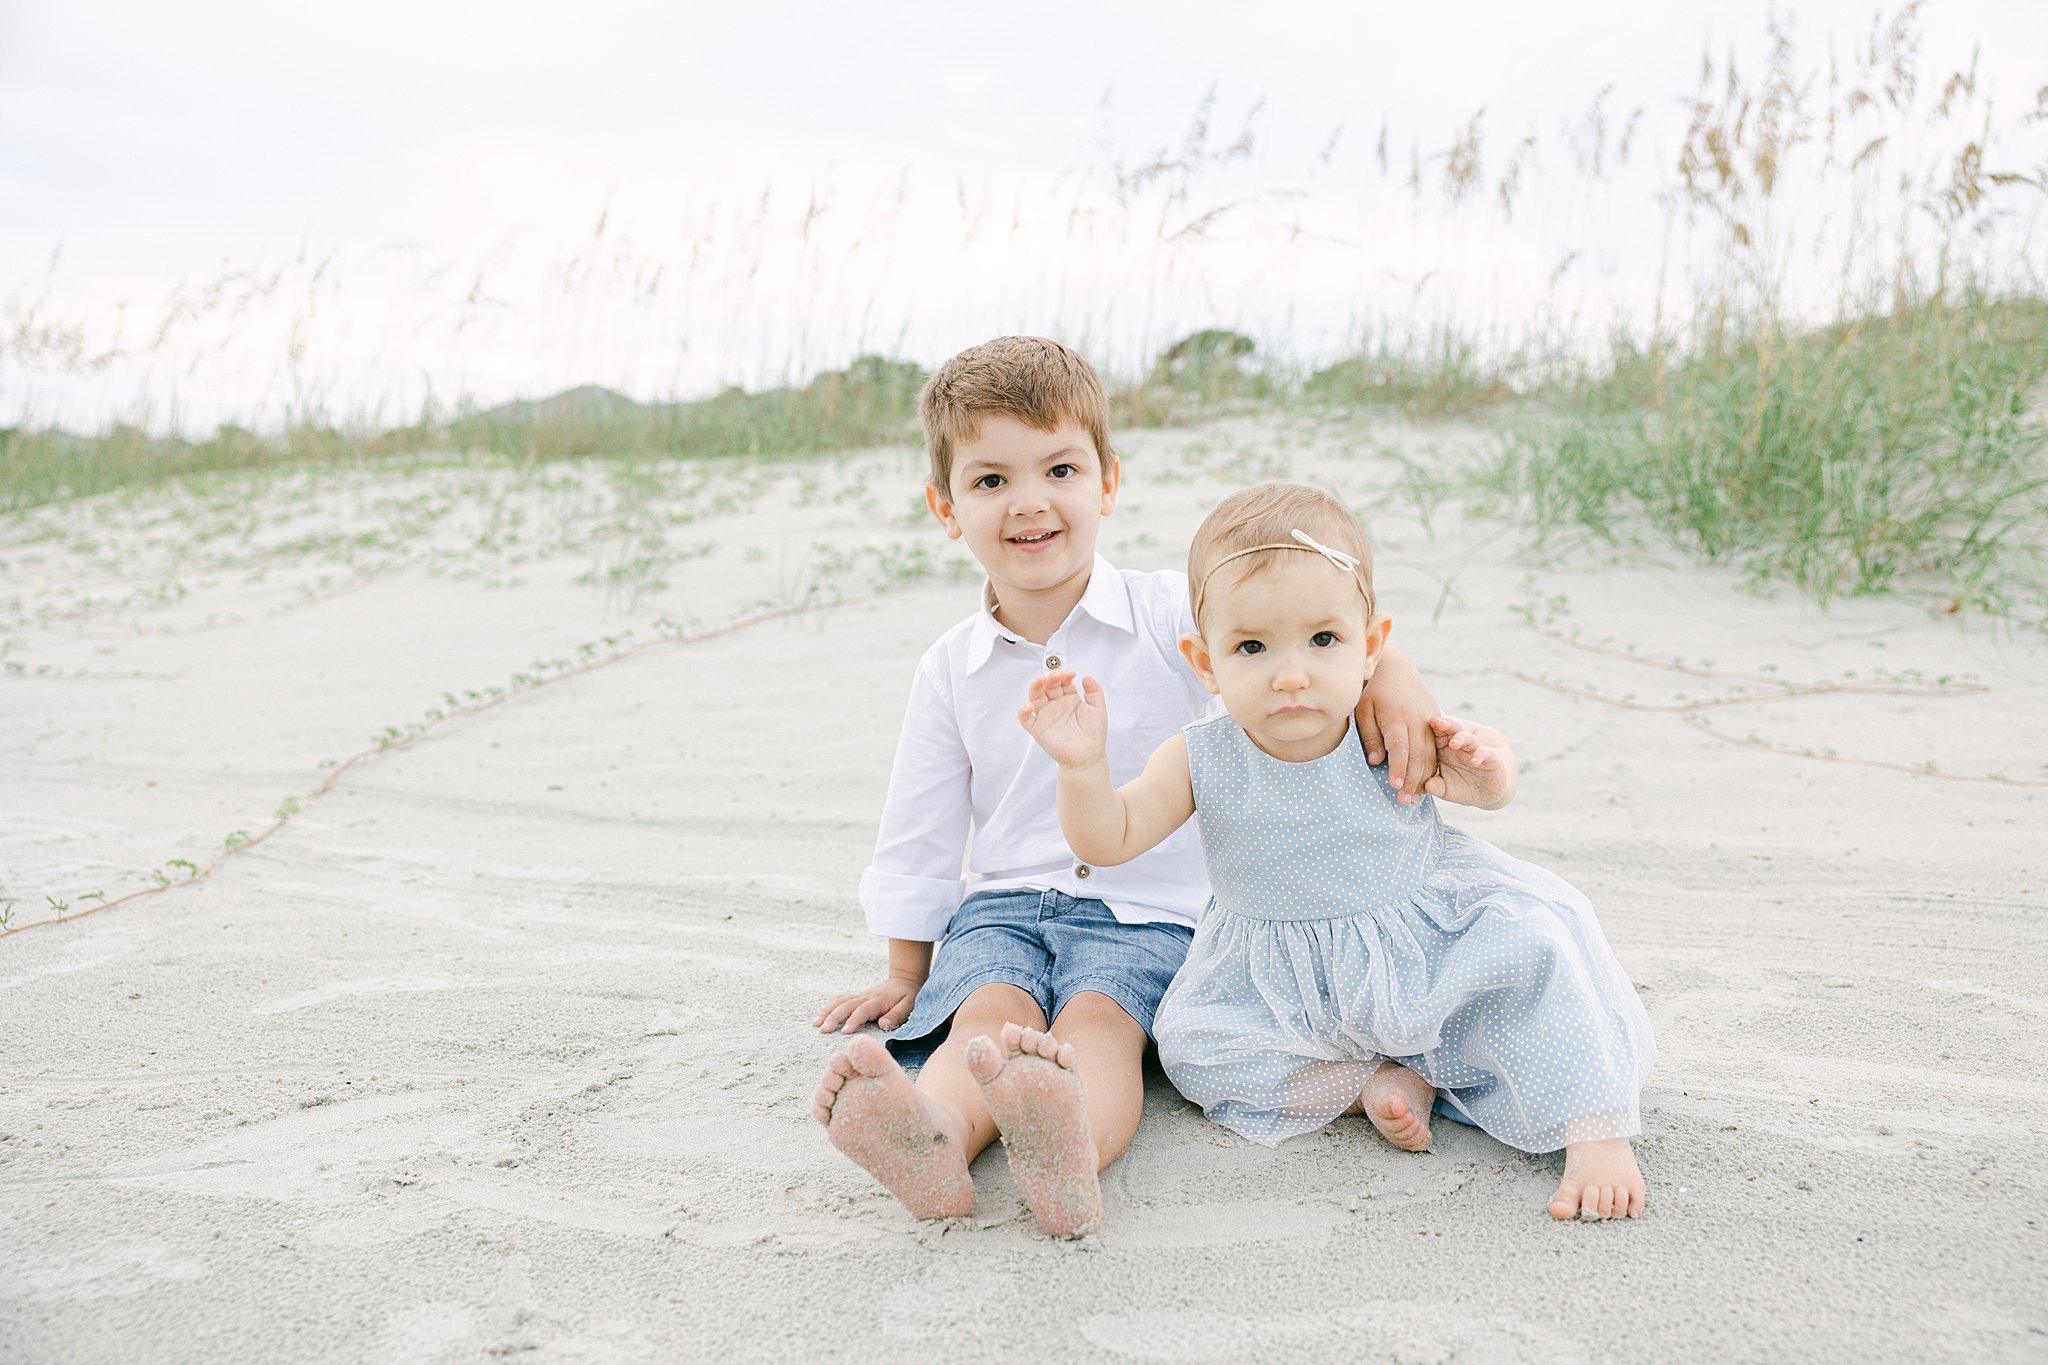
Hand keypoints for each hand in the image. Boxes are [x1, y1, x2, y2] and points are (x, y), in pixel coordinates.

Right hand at [813, 976, 921, 1033]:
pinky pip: (839, 1000)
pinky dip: (828, 1007)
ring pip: (839, 1001)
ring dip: (826, 1011)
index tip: (845, 1032)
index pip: (863, 1010)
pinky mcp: (856, 997)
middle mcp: (866, 997)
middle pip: (846, 1005)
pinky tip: (820, 1017)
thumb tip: (883, 1024)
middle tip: (823, 1030)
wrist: (904, 979)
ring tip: (815, 1024)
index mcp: (878, 1001)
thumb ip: (897, 1015)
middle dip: (833, 1017)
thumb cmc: (908, 995)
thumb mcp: (909, 1005)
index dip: (853, 1020)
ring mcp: (859, 996)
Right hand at [1017, 669, 1108, 768]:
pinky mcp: (1038, 729)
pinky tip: (1028, 706)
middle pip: (1047, 686)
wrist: (1088, 757)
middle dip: (1051, 678)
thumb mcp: (1098, 709)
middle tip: (1057, 675)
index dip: (1064, 675)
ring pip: (1035, 697)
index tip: (1070, 673)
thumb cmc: (1093, 734)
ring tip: (1041, 680)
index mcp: (1069, 698)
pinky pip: (1026, 719)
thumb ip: (1095, 691)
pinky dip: (1023, 712)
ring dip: (1036, 687)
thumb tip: (1087, 676)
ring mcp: (1046, 716)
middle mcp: (1056, 705)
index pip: (1062, 681)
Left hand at [1358, 647, 1441, 805]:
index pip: (1400, 748)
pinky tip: (1426, 780)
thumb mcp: (1363, 710)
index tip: (1395, 786)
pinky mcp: (1436, 719)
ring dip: (1424, 777)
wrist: (1394, 668)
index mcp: (1396, 717)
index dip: (1398, 768)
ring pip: (1430, 753)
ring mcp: (1429, 719)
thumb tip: (1375, 762)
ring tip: (1415, 797)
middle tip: (1404, 802)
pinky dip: (1432, 765)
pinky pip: (1437, 747)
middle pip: (1418, 755)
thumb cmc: (1372, 691)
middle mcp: (1417, 719)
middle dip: (1412, 780)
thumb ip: (1370, 736)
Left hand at [1425, 714, 1517, 808]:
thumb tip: (1426, 787)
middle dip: (1444, 725)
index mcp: (1443, 748)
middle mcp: (1459, 745)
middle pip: (1451, 730)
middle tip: (1437, 723)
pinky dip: (1480, 755)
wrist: (1489, 791)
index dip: (1429, 730)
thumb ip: (1436, 787)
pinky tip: (1474, 761)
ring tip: (1454, 744)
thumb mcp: (1447, 789)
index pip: (1435, 735)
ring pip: (1467, 738)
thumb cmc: (1462, 786)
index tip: (1420, 726)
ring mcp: (1474, 749)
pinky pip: (1485, 752)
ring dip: (1461, 739)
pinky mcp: (1491, 758)